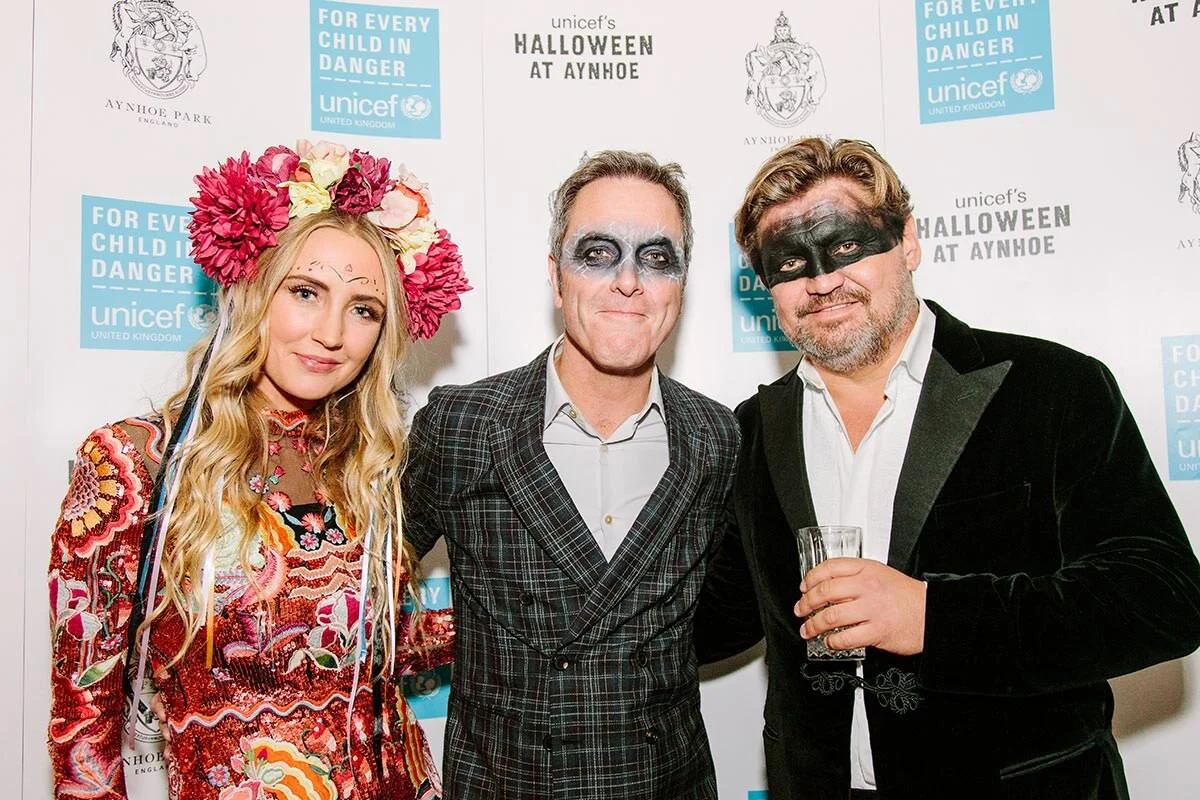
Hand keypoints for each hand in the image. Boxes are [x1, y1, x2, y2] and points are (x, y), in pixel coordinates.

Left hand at [794, 558, 925, 655]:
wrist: (932, 613)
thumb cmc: (907, 596)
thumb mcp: (882, 575)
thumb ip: (857, 578)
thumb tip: (829, 587)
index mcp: (867, 569)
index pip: (830, 567)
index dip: (811, 578)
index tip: (804, 587)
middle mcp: (868, 587)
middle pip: (825, 591)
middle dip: (807, 603)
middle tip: (801, 611)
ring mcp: (872, 609)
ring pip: (831, 615)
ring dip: (814, 625)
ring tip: (808, 630)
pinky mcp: (877, 631)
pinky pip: (846, 637)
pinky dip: (833, 641)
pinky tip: (830, 642)